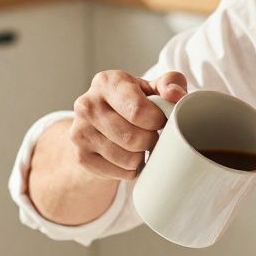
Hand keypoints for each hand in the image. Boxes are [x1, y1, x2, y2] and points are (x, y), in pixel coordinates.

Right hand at [67, 70, 186, 180]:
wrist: (99, 122)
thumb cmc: (132, 102)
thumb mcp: (152, 87)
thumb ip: (170, 83)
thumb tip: (175, 94)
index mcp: (106, 82)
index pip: (138, 110)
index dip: (157, 121)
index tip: (160, 120)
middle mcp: (87, 105)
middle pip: (132, 138)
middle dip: (151, 140)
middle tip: (152, 136)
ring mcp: (80, 132)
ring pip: (127, 158)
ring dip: (142, 156)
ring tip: (141, 146)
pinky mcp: (81, 156)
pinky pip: (119, 173)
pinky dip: (131, 170)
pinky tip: (129, 157)